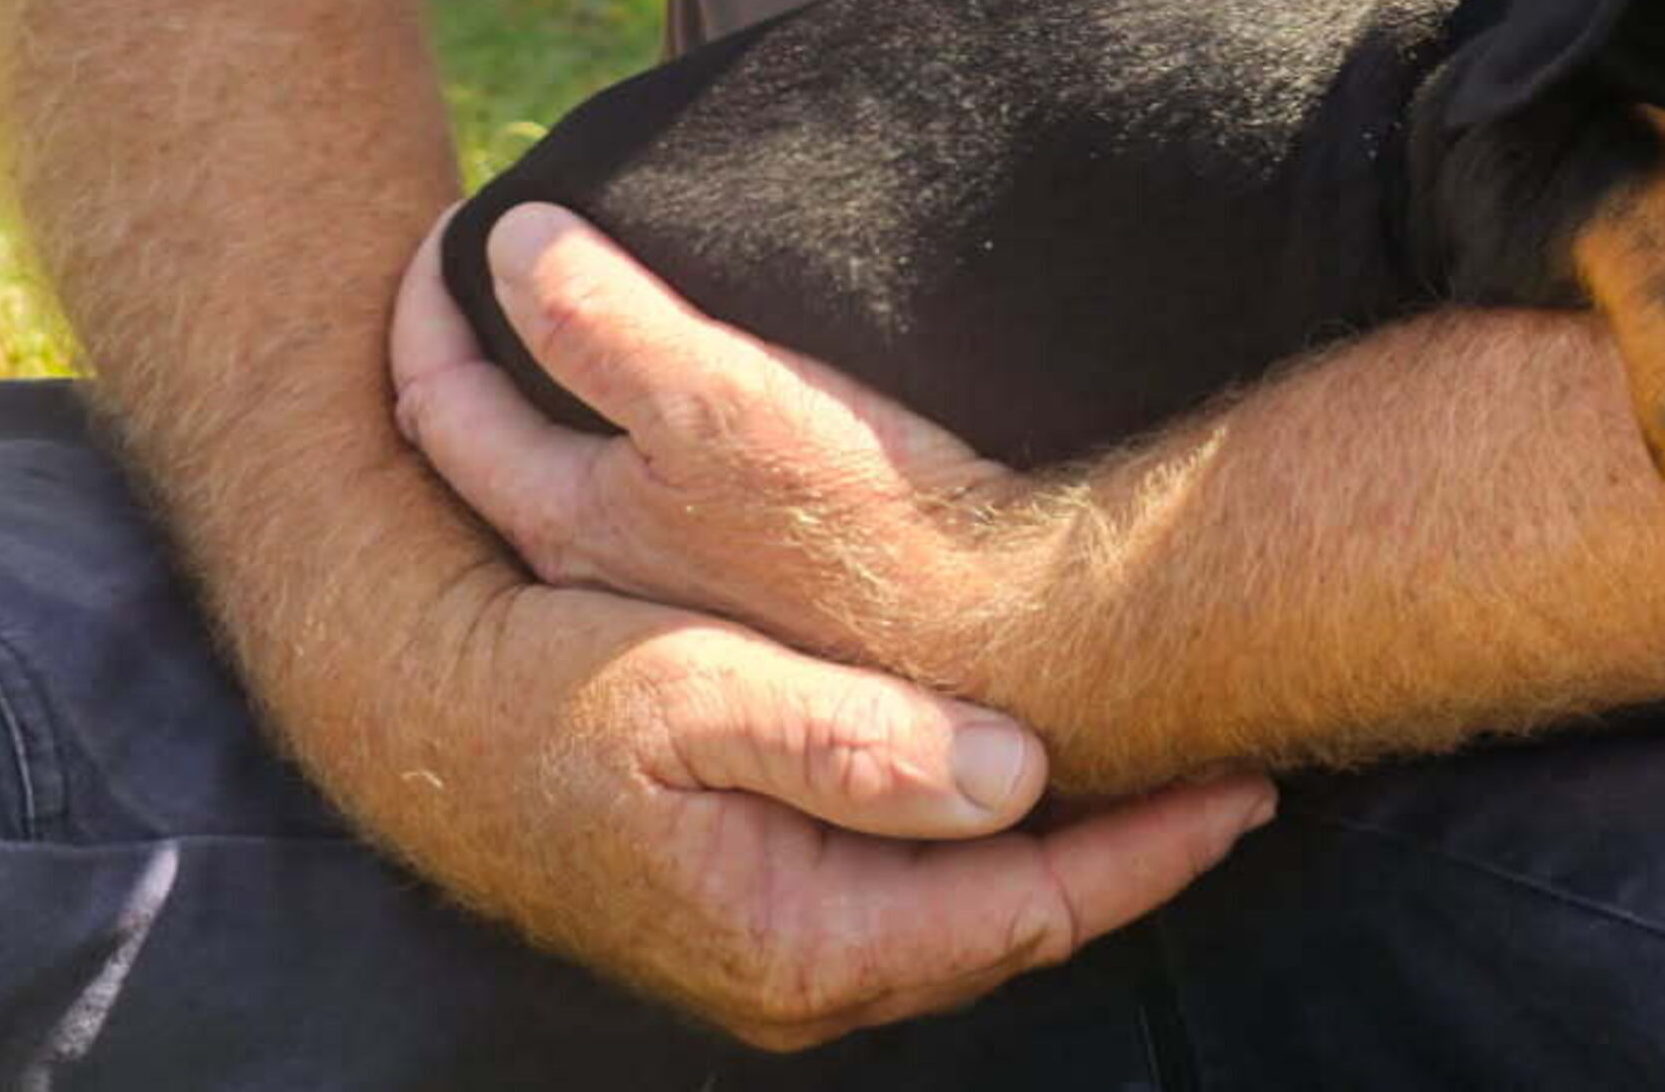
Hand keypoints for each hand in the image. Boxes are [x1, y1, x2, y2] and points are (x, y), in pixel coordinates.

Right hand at [357, 222, 1272, 1047]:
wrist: (415, 718)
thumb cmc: (543, 696)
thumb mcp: (690, 693)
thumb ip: (849, 741)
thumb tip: (1012, 780)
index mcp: (805, 937)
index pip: (1033, 907)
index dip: (1154, 847)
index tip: (1248, 781)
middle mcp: (806, 971)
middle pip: (1019, 917)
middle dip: (1132, 851)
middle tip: (1236, 765)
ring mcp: (783, 947)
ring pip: (971, 904)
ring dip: (1065, 843)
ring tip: (1165, 763)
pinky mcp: (763, 906)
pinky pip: (918, 883)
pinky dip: (988, 834)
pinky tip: (1029, 767)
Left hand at [389, 202, 1022, 675]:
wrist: (1011, 641)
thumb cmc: (872, 528)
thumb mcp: (724, 410)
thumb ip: (606, 325)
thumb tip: (511, 237)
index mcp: (565, 524)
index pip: (435, 403)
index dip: (423, 300)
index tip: (448, 223)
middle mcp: (594, 579)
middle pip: (482, 453)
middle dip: (468, 354)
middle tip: (478, 273)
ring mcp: (670, 597)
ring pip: (564, 484)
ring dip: (548, 403)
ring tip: (569, 329)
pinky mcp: (751, 598)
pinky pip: (647, 507)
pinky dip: (627, 444)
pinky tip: (682, 417)